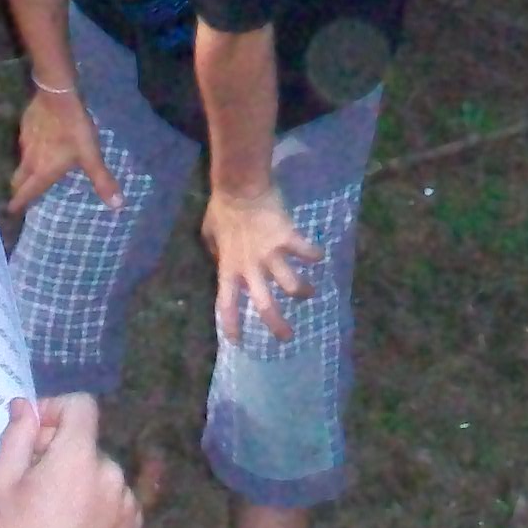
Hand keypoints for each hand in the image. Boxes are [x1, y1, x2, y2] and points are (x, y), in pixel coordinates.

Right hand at [0, 395, 138, 527]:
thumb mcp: (0, 485)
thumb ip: (16, 438)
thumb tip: (24, 407)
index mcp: (79, 456)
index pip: (81, 405)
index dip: (55, 410)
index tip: (33, 433)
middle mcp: (112, 472)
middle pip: (85, 443)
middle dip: (58, 453)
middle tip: (30, 485)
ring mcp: (128, 501)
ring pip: (98, 472)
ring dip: (77, 479)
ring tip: (51, 513)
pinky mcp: (133, 526)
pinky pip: (113, 498)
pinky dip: (94, 502)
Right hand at [12, 91, 122, 214]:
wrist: (56, 95)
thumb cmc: (74, 128)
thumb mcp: (91, 155)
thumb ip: (102, 180)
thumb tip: (118, 205)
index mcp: (42, 171)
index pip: (26, 193)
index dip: (19, 204)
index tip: (12, 211)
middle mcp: (29, 160)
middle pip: (17, 180)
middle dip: (18, 189)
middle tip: (22, 194)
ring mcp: (25, 143)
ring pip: (20, 162)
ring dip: (25, 170)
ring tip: (34, 172)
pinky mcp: (25, 127)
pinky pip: (24, 145)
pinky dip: (30, 151)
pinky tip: (40, 145)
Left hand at [199, 185, 322, 343]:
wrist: (240, 185)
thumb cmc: (222, 208)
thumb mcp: (209, 233)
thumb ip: (215, 252)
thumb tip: (221, 261)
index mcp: (229, 267)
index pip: (226, 304)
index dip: (230, 325)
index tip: (237, 342)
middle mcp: (251, 267)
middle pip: (265, 306)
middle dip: (278, 325)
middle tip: (288, 337)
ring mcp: (271, 254)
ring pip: (292, 285)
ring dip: (303, 292)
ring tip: (310, 293)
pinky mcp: (288, 238)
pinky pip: (307, 252)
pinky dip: (315, 255)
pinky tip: (318, 256)